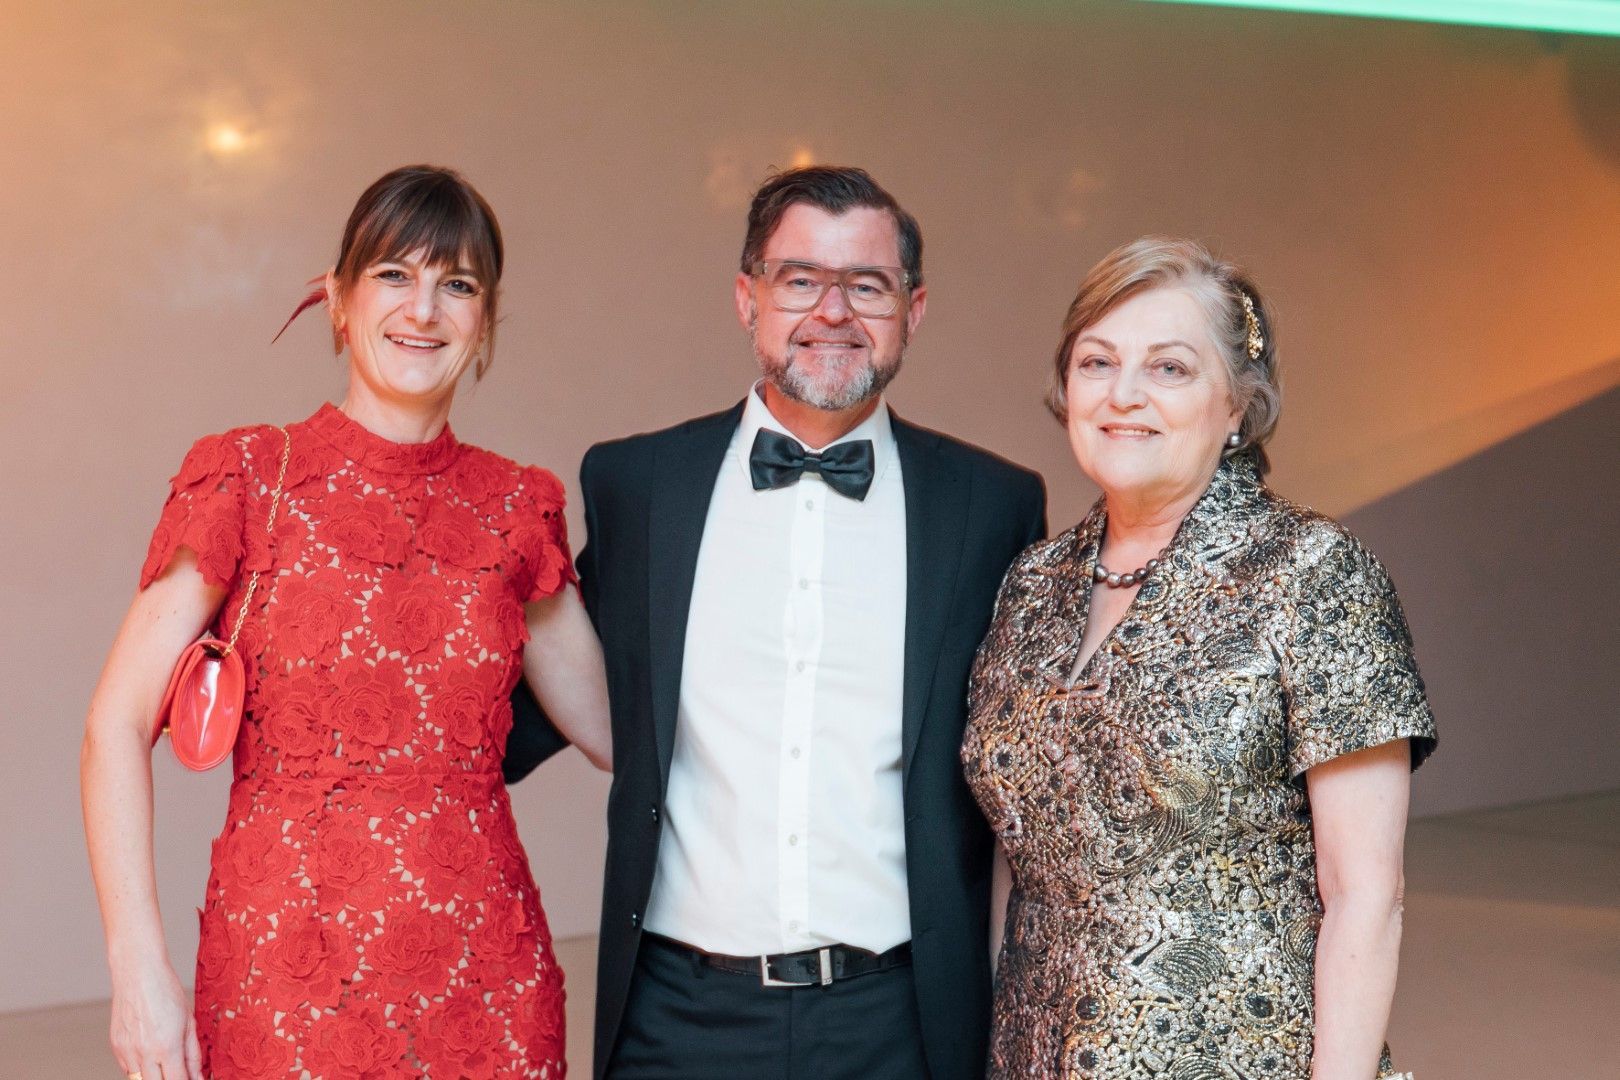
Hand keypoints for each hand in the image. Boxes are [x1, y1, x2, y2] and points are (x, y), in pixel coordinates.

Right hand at [110, 961, 201, 1079]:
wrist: (138, 973)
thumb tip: (197, 1076)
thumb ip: (193, 1053)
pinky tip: (150, 1055)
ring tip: (165, 1063)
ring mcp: (126, 1050)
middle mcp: (144, 1052)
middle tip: (178, 1071)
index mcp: (167, 1046)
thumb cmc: (166, 991)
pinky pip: (127, 1068)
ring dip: (153, 1076)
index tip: (192, 1079)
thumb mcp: (189, 1021)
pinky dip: (140, 1068)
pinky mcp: (115, 1046)